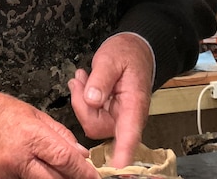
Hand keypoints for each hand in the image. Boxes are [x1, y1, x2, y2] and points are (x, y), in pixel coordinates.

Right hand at [0, 92, 98, 178]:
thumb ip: (60, 135)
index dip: (84, 172)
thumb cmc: (1, 113)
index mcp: (30, 136)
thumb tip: (82, 154)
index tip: (95, 177)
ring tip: (56, 174)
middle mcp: (18, 158)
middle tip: (80, 178)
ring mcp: (5, 175)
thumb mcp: (35, 114)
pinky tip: (36, 174)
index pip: (65, 159)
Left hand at [68, 34, 152, 168]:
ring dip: (81, 99)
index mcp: (133, 105)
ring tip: (83, 77)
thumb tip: (92, 100)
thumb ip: (101, 79)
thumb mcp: (112, 59)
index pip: (128, 135)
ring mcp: (116, 118)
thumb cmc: (128, 54)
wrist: (135, 50)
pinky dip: (82, 98)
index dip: (122, 154)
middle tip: (81, 80)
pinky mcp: (107, 115)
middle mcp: (126, 117)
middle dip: (82, 104)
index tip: (117, 169)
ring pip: (89, 121)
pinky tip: (84, 81)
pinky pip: (89, 115)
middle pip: (96, 126)